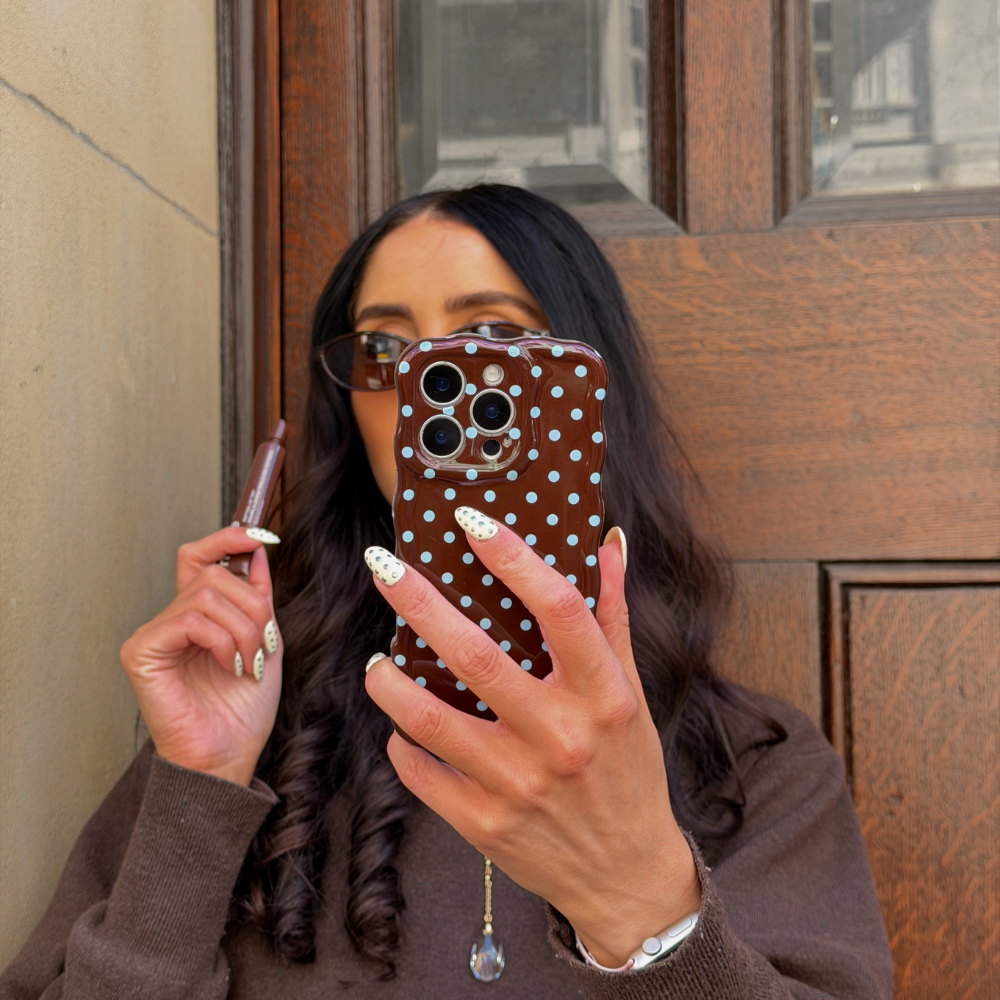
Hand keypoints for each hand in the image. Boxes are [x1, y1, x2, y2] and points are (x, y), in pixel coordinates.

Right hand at [119, 526, 282, 786]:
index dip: (226, 538)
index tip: (259, 537)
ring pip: (207, 594)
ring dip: (243, 628)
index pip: (198, 556)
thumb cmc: (242, 708)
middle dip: (253, 605)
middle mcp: (170, 620)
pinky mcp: (141, 652)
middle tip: (262, 644)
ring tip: (247, 662)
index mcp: (197, 615)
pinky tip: (228, 665)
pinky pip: (189, 619)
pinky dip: (220, 639)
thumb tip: (256, 548)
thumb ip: (258, 595)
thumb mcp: (264, 640)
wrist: (229, 754)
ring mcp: (152, 634)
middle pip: (214, 574)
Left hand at [363, 510, 700, 967]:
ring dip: (389, 679)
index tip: (471, 520)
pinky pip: (420, 771)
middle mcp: (561, 738)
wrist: (626, 875)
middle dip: (419, 602)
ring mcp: (519, 784)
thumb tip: (607, 543)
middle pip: (475, 655)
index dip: (512, 557)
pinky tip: (402, 723)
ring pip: (428, 717)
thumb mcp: (632, 694)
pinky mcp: (484, 824)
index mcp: (603, 696)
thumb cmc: (628, 769)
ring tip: (378, 660)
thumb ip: (612, 616)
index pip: (558, 608)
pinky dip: (402, 740)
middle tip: (384, 564)